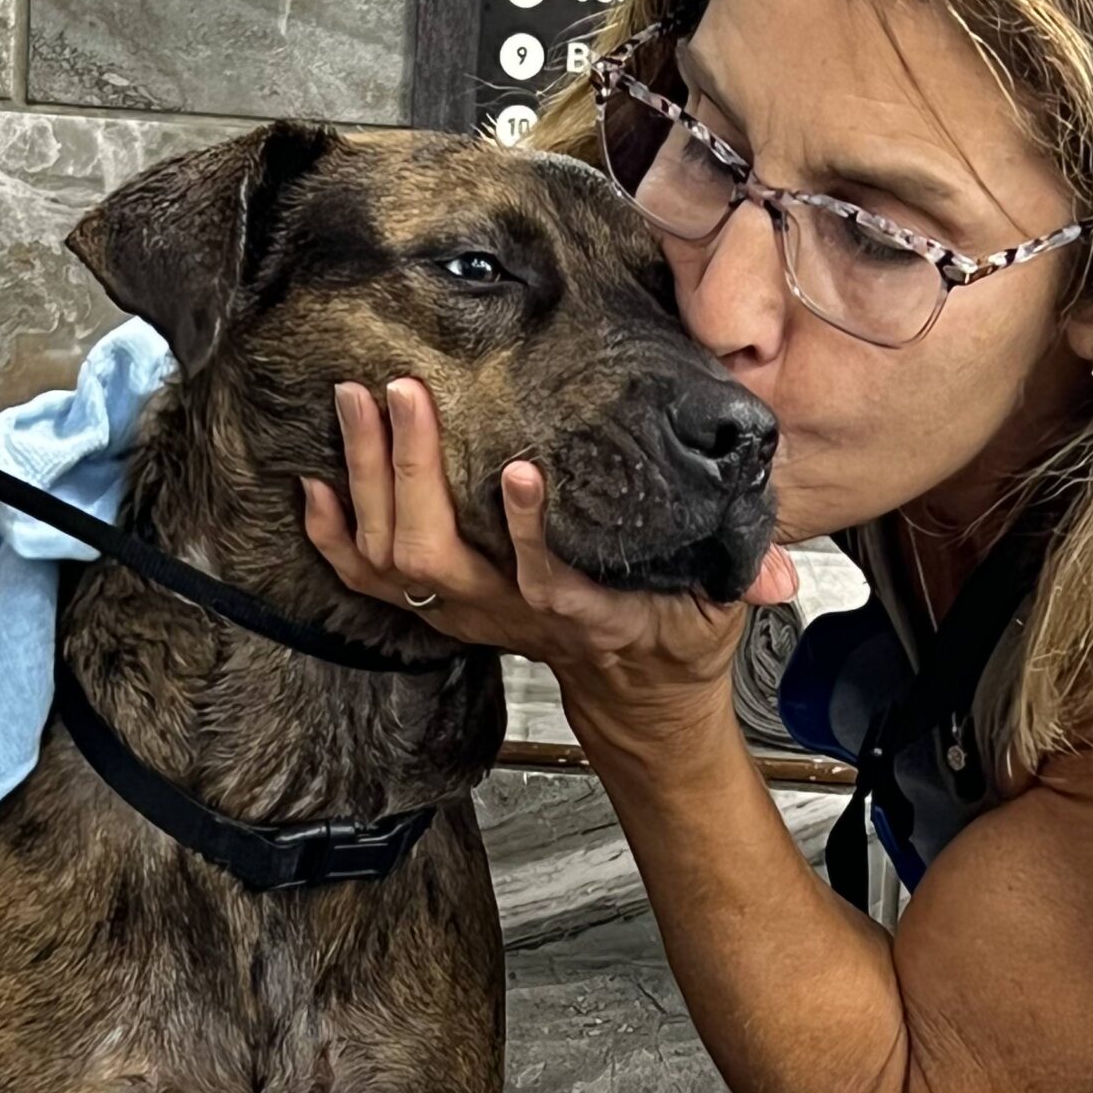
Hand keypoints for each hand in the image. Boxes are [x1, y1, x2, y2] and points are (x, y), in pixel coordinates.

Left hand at [305, 378, 799, 745]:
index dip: (529, 534)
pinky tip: (313, 483)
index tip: (520, 471)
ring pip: (396, 564)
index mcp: (587, 614)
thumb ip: (744, 582)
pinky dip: (334, 537)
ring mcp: (473, 616)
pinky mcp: (448, 611)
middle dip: (411, 474)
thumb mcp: (718, 609)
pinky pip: (371, 582)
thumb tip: (779, 572)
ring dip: (367, 482)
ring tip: (357, 401)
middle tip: (402, 392)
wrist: (637, 700)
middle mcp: (515, 618)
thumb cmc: (675, 635)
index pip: (550, 585)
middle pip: (438, 560)